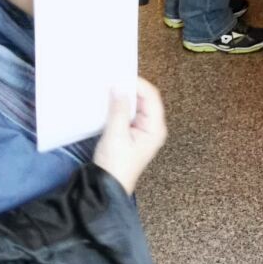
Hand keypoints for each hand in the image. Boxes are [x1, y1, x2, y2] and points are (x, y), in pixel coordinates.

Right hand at [93, 79, 167, 193]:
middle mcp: (153, 127)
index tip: (119, 75)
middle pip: (145, 99)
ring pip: (136, 105)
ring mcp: (143, 131)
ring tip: (109, 86)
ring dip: (124, 96)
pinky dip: (120, 106)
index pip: (151, 96)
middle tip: (112, 78)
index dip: (137, 83)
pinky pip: (129, 113)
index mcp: (155, 128)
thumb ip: (119, 110)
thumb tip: (119, 87)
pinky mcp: (132, 134)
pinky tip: (109, 101)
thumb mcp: (116, 135)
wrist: (107, 188)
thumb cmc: (115, 164)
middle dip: (130, 88)